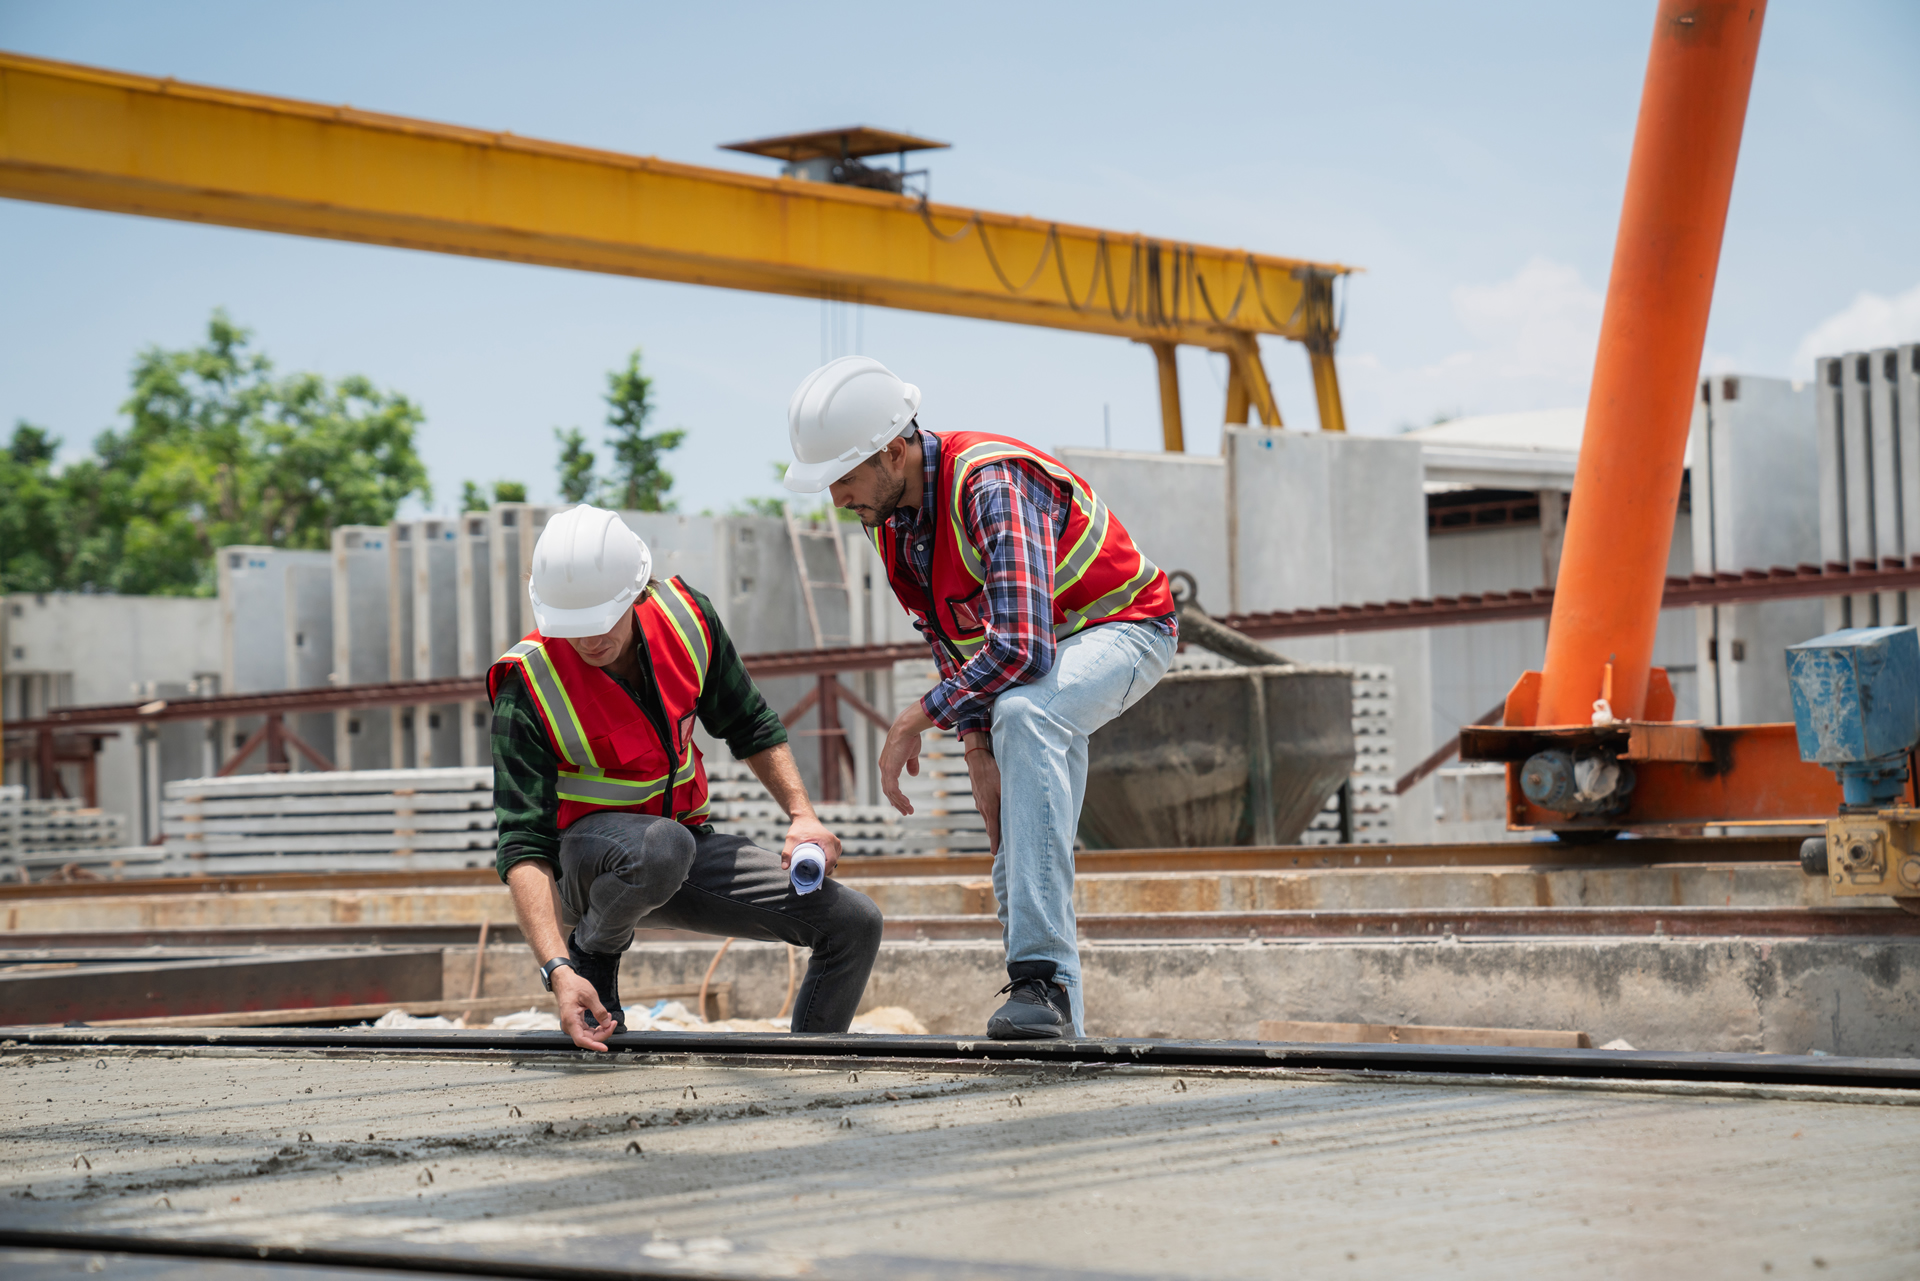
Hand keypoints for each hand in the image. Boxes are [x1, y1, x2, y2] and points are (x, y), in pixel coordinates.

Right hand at [553, 967, 616, 1051]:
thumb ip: (599, 1011)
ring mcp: (572, 1025)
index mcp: (570, 1020)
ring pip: (589, 1036)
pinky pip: (587, 1031)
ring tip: (610, 1019)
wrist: (564, 981)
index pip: (581, 1040)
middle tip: (613, 1022)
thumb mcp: (590, 996)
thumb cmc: (574, 986)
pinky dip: (597, 1027)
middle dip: (603, 1033)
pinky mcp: (576, 1023)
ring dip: (601, 1031)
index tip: (604, 1048)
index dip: (593, 1046)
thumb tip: (607, 1024)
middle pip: (588, 1039)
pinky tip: (604, 1019)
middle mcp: (570, 1025)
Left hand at [781, 810, 841, 874]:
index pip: (831, 860)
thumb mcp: (791, 839)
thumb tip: (784, 867)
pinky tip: (820, 866)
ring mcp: (836, 843)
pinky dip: (828, 863)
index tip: (816, 877)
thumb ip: (787, 852)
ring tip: (815, 871)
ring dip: (827, 867)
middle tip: (812, 876)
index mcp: (827, 841)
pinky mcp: (835, 845)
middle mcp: (834, 842)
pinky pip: (834, 857)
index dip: (825, 871)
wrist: (805, 818)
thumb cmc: (799, 828)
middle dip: (824, 871)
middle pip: (834, 862)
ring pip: (835, 861)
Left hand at [879, 703, 933, 815]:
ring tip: (908, 811)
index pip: (888, 782)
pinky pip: (893, 789)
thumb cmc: (910, 737)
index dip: (893, 793)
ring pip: (890, 792)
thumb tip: (913, 774)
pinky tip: (907, 804)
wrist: (907, 727)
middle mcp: (884, 767)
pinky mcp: (890, 770)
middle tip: (905, 811)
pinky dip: (899, 798)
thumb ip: (911, 764)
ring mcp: (886, 769)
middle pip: (888, 790)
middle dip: (897, 802)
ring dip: (900, 803)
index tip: (899, 802)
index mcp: (888, 763)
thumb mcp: (912, 753)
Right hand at [961, 732, 1001, 855]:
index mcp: (990, 808)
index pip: (993, 831)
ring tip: (1000, 835)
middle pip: (990, 827)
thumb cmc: (993, 771)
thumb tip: (1023, 810)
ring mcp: (980, 802)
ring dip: (993, 827)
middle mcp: (983, 808)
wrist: (977, 759)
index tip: (995, 854)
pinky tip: (997, 815)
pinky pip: (986, 811)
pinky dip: (991, 817)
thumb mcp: (1006, 785)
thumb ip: (1012, 799)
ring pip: (988, 819)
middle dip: (994, 839)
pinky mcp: (979, 797)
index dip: (995, 843)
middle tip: (999, 850)